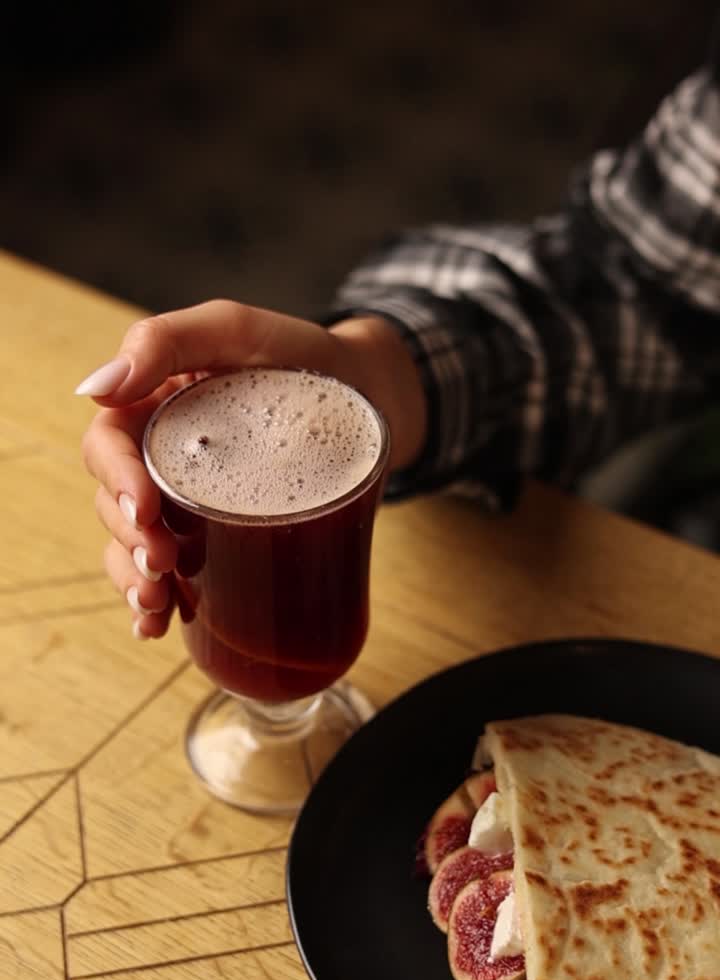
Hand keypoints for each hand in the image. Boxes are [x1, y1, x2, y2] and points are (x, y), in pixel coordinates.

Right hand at [80, 300, 426, 637]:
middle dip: (128, 542)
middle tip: (163, 564)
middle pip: (115, 503)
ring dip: (134, 581)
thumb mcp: (237, 329)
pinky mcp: (220, 533)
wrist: (371, 393)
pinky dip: (157, 604)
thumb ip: (167, 341)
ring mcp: (190, 499)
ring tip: (156, 607)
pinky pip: (176, 572)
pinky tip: (157, 626)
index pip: (108, 445)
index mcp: (154, 405)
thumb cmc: (304, 354)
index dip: (115, 481)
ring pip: (135, 545)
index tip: (146, 511)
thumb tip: (95, 391)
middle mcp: (163, 455)